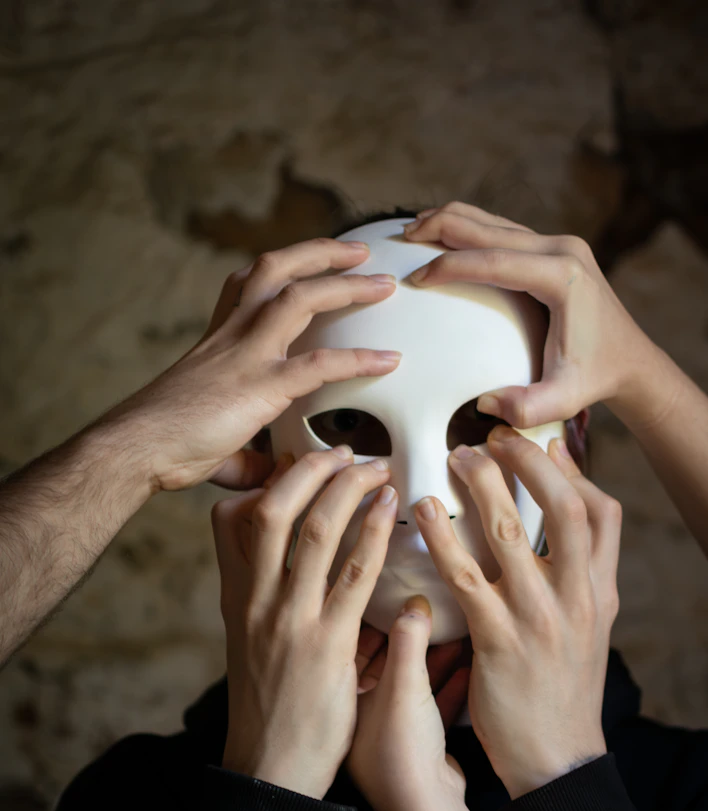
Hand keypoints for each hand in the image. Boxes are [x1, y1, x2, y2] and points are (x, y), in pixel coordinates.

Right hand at [98, 239, 399, 492]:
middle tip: (359, 252)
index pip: (244, 285)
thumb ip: (250, 455)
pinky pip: (319, 363)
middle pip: (274, 270)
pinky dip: (358, 359)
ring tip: (382, 283)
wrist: (137, 449)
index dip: (276, 269)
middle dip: (319, 253)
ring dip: (345, 284)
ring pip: (298, 297)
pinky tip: (388, 361)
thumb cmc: (165, 447)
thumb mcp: (215, 439)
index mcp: (217, 341)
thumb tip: (276, 478)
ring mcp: (246, 355)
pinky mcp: (260, 386)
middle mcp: (231, 336)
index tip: (305, 262)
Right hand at [210, 447, 398, 799]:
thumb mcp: (249, 645)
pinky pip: (352, 574)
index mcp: (236, 598)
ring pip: (312, 531)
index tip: (296, 465)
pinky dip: (371, 532)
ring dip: (345, 489)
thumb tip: (290, 562)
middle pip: (272, 509)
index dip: (264, 481)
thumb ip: (265, 597)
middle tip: (342, 453)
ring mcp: (288, 621)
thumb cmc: (269, 708)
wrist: (270, 770)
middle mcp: (255, 602)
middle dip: (308, 469)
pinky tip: (389, 507)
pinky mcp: (325, 645)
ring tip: (372, 467)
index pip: (229, 519)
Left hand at [345, 598, 470, 810]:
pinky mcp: (420, 747)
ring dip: (433, 659)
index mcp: (343, 698)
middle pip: (385, 664)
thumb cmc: (400, 749)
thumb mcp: (403, 683)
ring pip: (412, 684)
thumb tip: (413, 602)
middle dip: (409, 637)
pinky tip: (468, 663)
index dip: (370, 619)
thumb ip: (408, 639)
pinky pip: (434, 706)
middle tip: (427, 606)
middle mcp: (362, 716)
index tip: (388, 594)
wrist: (426, 810)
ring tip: (455, 630)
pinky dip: (449, 685)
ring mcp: (392, 733)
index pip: (350, 646)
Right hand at [402, 201, 672, 430]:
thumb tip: (486, 404)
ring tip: (412, 230)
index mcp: (562, 277)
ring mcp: (560, 244)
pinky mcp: (554, 248)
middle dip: (441, 229)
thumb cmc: (595, 379)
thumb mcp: (564, 401)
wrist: (630, 360)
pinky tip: (442, 237)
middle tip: (401, 238)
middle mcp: (563, 249)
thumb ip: (527, 408)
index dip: (450, 267)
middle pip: (488, 228)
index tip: (416, 279)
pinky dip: (469, 230)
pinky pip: (503, 230)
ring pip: (493, 221)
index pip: (493, 262)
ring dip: (451, 222)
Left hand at [411, 428, 621, 799]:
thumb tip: (557, 518)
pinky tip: (427, 512)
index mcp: (601, 592)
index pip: (603, 512)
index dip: (570, 470)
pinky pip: (467, 578)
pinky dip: (445, 539)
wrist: (556, 758)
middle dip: (528, 461)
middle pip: (563, 507)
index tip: (539, 441)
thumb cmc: (564, 688)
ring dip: (481, 486)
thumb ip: (580, 573)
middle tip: (494, 435)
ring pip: (509, 533)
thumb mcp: (591, 628)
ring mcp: (539, 619)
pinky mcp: (498, 642)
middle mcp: (578, 599)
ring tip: (456, 457)